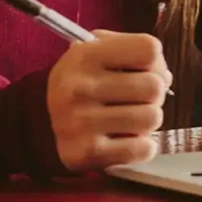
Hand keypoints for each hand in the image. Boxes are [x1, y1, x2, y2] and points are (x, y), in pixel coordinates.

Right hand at [47, 31, 170, 170]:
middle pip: (154, 87)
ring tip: (128, 119)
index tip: (143, 71)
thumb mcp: (94, 51)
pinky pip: (143, 148)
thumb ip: (132, 50)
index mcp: (84, 55)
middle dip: (153, 94)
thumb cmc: (79, 82)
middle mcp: (80, 88)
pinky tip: (124, 139)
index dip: (155, 62)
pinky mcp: (87, 152)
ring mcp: (81, 122)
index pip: (149, 49)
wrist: (35, 121)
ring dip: (147, 120)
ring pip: (152, 118)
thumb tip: (165, 77)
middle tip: (136, 99)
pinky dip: (141, 146)